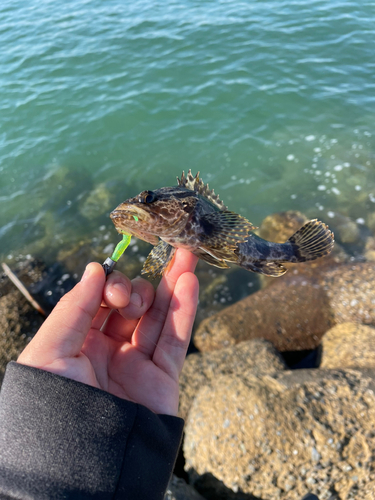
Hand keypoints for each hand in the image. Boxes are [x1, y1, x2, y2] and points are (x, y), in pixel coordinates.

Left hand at [18, 249, 198, 415]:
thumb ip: (73, 308)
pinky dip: (185, 311)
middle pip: (132, 308)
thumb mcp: (49, 352)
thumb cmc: (55, 406)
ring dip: (173, 286)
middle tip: (132, 297)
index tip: (112, 288)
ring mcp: (136, 365)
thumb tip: (95, 269)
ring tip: (186, 255)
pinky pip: (175, 341)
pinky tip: (190, 282)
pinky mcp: (162, 380)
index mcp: (77, 343)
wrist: (82, 466)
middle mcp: (108, 351)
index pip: (100, 302)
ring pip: (159, 318)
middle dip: (138, 289)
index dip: (109, 288)